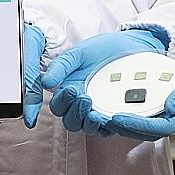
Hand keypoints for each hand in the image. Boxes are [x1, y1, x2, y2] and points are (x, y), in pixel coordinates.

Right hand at [43, 27, 169, 135]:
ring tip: (95, 113)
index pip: (58, 106)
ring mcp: (98, 110)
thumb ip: (60, 66)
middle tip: (84, 98)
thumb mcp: (78, 54)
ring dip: (88, 123)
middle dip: (75, 113)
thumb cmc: (101, 49)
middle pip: (70, 121)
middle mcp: (80, 104)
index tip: (70, 90)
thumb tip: (45, 83)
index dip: (61, 103)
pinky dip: (106, 127)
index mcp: (68, 91)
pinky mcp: (115, 114)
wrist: (129, 46)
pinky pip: (108, 129)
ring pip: (87, 127)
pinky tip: (109, 118)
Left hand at [109, 25, 174, 139]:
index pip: (161, 127)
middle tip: (106, 119)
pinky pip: (149, 106)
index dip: (138, 126)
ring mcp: (174, 104)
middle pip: (151, 129)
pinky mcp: (168, 96)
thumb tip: (171, 108)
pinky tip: (120, 101)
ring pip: (149, 120)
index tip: (119, 118)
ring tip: (108, 115)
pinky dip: (134, 107)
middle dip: (128, 127)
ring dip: (129, 121)